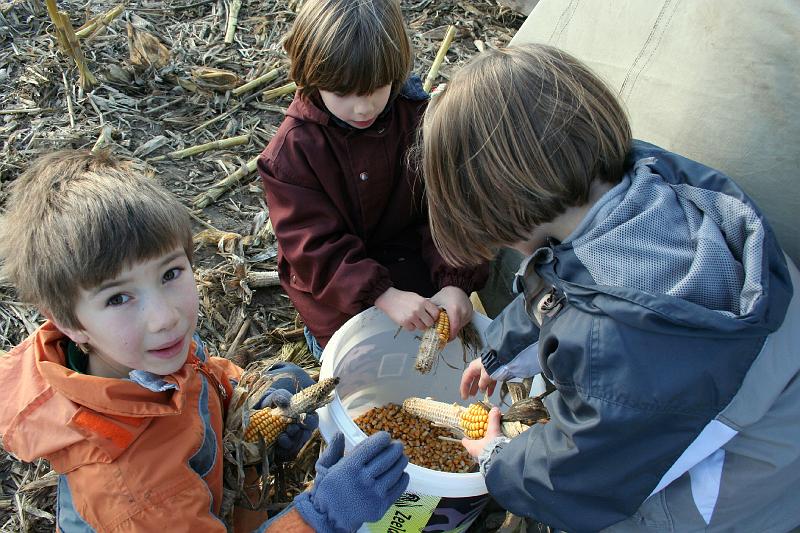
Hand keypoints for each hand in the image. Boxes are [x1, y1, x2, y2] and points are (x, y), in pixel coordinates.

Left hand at [256, 389, 318, 460]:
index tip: (302, 419)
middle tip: (290, 429)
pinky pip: (285, 455)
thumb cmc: (275, 402)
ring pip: (296, 446)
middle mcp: (302, 430)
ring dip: (290, 442)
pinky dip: (281, 451)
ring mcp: (293, 441)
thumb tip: (283, 402)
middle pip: (306, 436)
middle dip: (298, 433)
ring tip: (281, 437)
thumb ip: (281, 397)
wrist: (261, 412)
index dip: (309, 421)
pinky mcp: (283, 451)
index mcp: (305, 416)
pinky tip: (275, 446)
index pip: (313, 421)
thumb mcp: (278, 396)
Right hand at [294, 432, 408, 531]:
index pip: (373, 446)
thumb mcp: (323, 468)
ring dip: (401, 461)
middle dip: (395, 448)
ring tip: (401, 458)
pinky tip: (402, 473)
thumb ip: (333, 450)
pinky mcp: (381, 506)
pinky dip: (403, 478)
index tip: (385, 437)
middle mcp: (363, 479)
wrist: (329, 519)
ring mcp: (373, 493)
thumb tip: (339, 434)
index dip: (383, 439)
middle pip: (388, 457)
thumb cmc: (326, 491)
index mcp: (349, 467)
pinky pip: (398, 488)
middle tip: (397, 445)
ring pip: (395, 471)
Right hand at [375, 287, 439, 330]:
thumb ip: (425, 305)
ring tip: (413, 320)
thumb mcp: (417, 297)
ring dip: (418, 325)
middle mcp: (418, 309)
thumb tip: (434, 314)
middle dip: (427, 323)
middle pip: (430, 323)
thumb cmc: (403, 297)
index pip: (436, 313)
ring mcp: (411, 316)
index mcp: (423, 302)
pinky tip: (407, 321)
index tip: (431, 317)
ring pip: (422, 328)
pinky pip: (412, 329)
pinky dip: (410, 327)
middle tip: (423, 321)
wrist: (389, 298)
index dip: (434, 317)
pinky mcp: (404, 322)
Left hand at [430, 285, 472, 338]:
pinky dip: (458, 324)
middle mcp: (463, 312)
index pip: (453, 328)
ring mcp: (468, 313)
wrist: (457, 288)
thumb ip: (431, 313)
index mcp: (454, 309)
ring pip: (460, 327)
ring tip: (447, 326)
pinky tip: (452, 321)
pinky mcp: (470, 314)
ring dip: (454, 329)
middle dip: (450, 333)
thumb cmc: (446, 294)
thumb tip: (426, 323)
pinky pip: (464, 323)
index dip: (449, 336)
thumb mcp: (436, 302)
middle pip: (457, 329)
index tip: (444, 339)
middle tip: (443, 334)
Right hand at [460, 358, 496, 399]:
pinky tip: (490, 393)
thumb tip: (481, 389)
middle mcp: (477, 368)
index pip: (465, 379)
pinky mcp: (492, 371)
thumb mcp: (485, 376)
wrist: (503, 358)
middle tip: (470, 396)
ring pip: (481, 381)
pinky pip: (488, 380)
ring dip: (481, 388)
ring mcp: (485, 370)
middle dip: (471, 388)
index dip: (464, 389)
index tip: (464, 397)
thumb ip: (482, 383)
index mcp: (473, 368)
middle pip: (472, 380)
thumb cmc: (492, 365)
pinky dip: (489, 387)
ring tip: (481, 394)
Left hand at [461, 407, 501, 457]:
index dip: (466, 437)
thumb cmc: (493, 447)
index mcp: (472, 447)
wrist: (503, 462)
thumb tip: (495, 409)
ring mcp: (482, 461)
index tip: (468, 433)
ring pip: (480, 452)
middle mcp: (475, 455)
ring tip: (491, 442)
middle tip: (482, 435)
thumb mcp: (493, 431)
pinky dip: (491, 453)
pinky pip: (488, 457)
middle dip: (477, 441)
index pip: (465, 441)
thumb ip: (493, 420)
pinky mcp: (489, 464)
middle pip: (473, 447)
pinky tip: (497, 449)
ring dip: (484, 447)